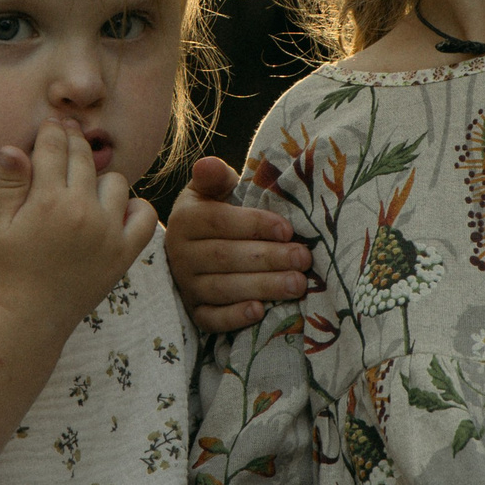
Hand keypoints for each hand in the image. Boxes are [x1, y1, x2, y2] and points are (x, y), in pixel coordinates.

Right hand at [0, 119, 156, 332]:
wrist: (29, 318)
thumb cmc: (7, 269)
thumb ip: (10, 184)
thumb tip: (12, 146)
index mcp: (47, 201)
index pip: (54, 148)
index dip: (52, 130)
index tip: (53, 123)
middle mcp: (82, 212)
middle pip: (85, 158)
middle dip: (75, 141)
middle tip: (70, 134)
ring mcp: (108, 232)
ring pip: (116, 182)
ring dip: (100, 178)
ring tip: (86, 183)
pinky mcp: (124, 253)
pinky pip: (144, 215)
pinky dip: (134, 207)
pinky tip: (115, 209)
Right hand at [168, 156, 311, 332]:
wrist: (191, 249)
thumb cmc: (214, 214)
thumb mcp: (212, 191)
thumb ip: (214, 177)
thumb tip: (209, 164)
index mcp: (185, 220)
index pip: (219, 221)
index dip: (254, 224)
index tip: (287, 229)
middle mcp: (180, 254)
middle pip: (226, 257)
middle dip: (269, 258)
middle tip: (303, 258)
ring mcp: (186, 286)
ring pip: (223, 289)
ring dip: (263, 287)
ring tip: (297, 284)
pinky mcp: (194, 312)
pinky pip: (211, 319)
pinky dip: (234, 317)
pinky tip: (260, 312)